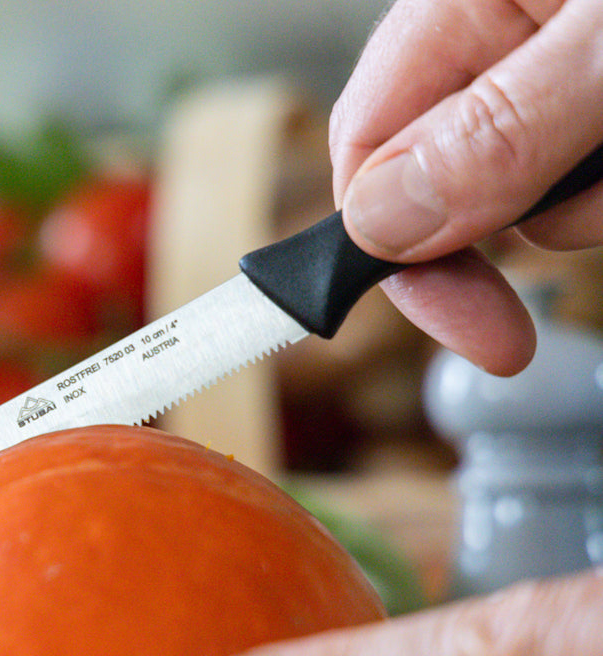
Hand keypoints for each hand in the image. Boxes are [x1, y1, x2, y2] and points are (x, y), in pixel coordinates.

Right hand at [330, 0, 602, 376]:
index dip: (386, 250)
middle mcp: (496, 29)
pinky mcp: (598, 89)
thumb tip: (379, 222)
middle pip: (444, 177)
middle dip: (502, 234)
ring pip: (532, 188)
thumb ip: (501, 130)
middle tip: (513, 331)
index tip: (455, 327)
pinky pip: (586, 177)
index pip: (366, 143)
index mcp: (461, 1)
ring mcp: (558, 62)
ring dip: (584, 207)